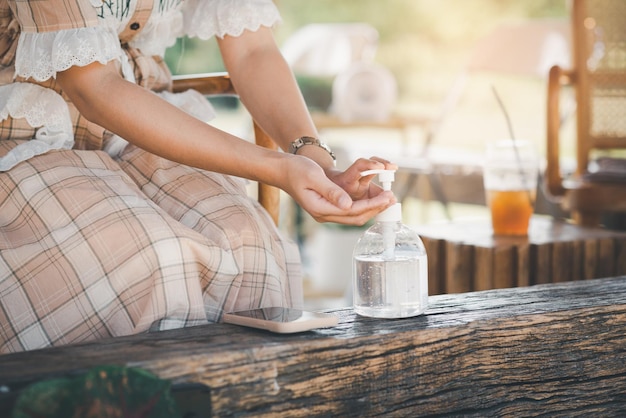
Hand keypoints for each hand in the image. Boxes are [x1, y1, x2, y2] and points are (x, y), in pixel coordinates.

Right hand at [280, 155, 396, 224]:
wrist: (282, 170)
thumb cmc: (296, 170)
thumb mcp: (314, 176)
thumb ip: (331, 191)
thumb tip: (348, 204)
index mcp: (320, 209)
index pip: (352, 211)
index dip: (372, 205)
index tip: (387, 196)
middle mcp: (324, 214)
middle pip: (355, 218)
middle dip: (375, 209)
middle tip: (392, 198)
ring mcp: (325, 212)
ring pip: (354, 216)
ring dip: (372, 209)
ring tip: (387, 199)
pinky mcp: (328, 207)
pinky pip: (349, 211)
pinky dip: (364, 206)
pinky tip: (374, 199)